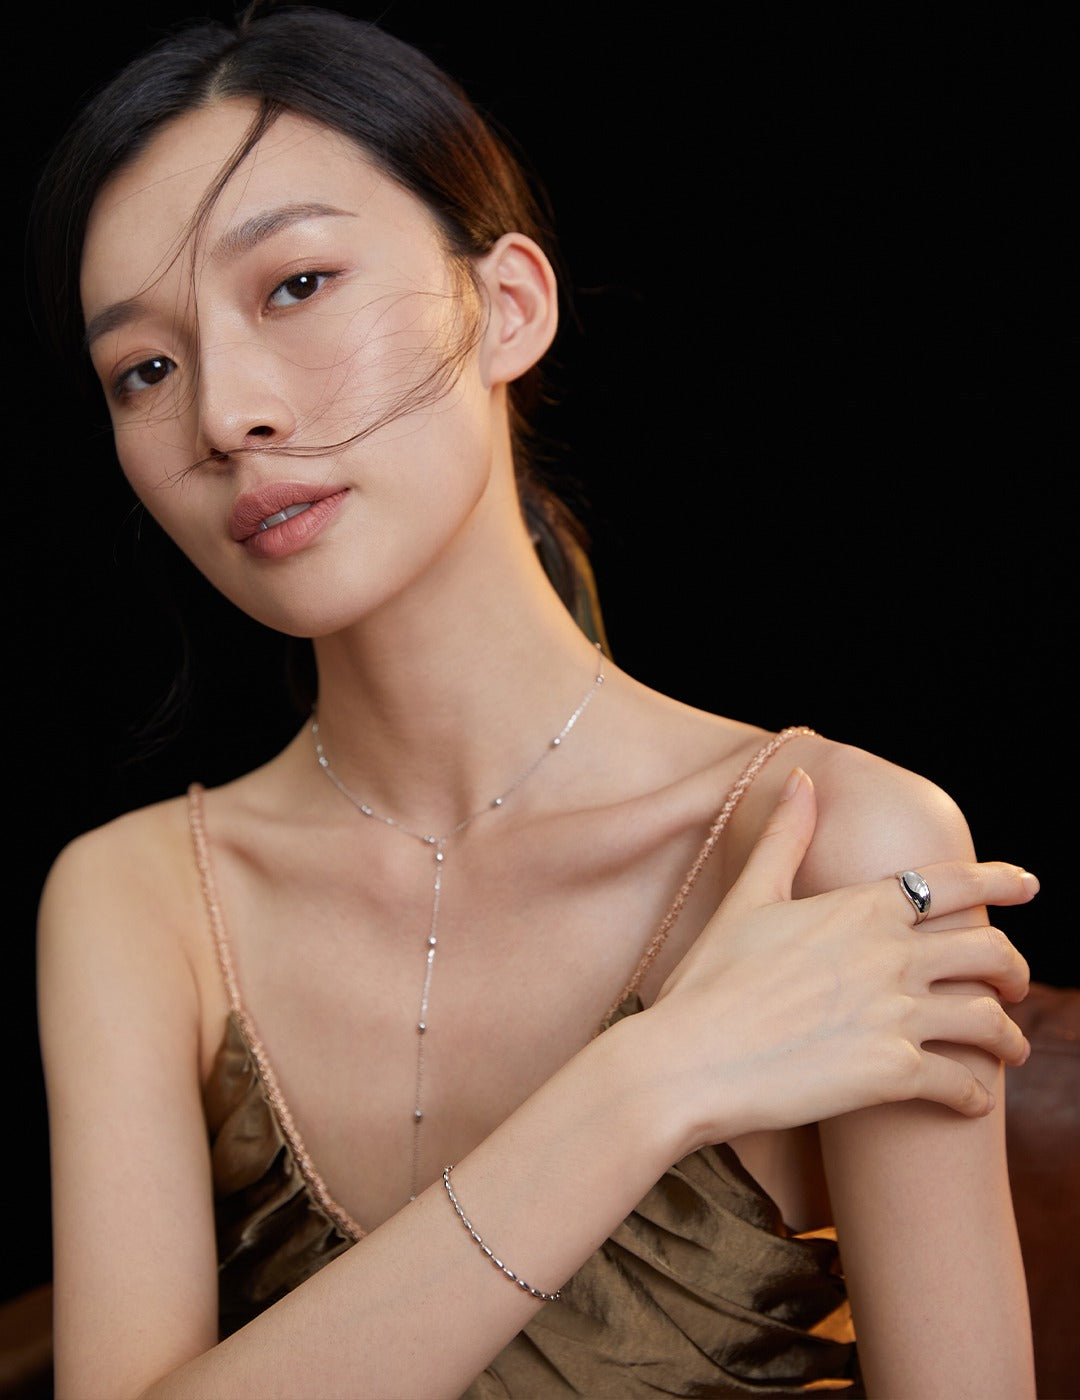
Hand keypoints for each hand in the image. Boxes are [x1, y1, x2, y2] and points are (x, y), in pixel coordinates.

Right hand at [645, 768, 1036, 1148]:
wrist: (689, 1059)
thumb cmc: (710, 978)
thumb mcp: (749, 898)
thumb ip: (785, 837)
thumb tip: (803, 779)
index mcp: (861, 908)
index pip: (954, 883)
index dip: (1001, 880)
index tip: (1029, 885)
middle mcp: (891, 956)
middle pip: (988, 952)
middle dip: (1014, 968)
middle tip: (1015, 981)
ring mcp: (897, 1016)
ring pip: (988, 1021)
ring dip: (1010, 1038)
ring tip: (1011, 1049)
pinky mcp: (893, 1075)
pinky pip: (962, 1085)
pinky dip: (977, 1095)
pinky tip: (975, 1102)